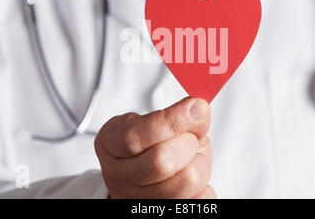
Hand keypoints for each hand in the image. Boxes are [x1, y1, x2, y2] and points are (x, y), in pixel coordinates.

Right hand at [95, 97, 214, 198]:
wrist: (155, 175)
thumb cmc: (157, 143)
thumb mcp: (163, 122)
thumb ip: (180, 114)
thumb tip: (198, 109)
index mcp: (110, 143)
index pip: (134, 136)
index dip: (171, 121)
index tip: (196, 106)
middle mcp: (117, 175)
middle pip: (161, 161)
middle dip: (188, 143)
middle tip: (189, 138)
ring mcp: (137, 199)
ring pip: (185, 181)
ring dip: (199, 163)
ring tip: (191, 158)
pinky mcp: (162, 213)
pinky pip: (199, 200)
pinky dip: (204, 186)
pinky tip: (191, 175)